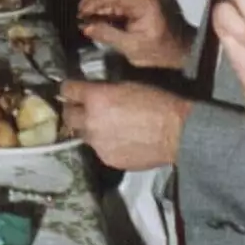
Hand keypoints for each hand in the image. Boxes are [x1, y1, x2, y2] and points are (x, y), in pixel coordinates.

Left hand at [60, 80, 191, 169]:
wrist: (177, 133)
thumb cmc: (159, 103)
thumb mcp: (129, 86)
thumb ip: (105, 90)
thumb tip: (93, 93)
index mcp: (96, 98)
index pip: (68, 90)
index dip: (69, 89)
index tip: (70, 90)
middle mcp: (90, 121)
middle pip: (68, 116)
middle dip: (73, 111)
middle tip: (80, 109)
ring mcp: (97, 143)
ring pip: (83, 134)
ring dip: (89, 129)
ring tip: (104, 127)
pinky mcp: (106, 159)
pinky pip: (98, 150)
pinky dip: (104, 145)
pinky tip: (119, 141)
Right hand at [78, 0, 187, 68]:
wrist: (180, 50)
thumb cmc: (158, 51)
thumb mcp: (131, 48)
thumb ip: (108, 35)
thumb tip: (85, 27)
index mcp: (145, 2)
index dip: (94, 1)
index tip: (81, 13)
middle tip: (80, 12)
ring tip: (86, 12)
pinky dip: (105, 0)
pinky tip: (97, 11)